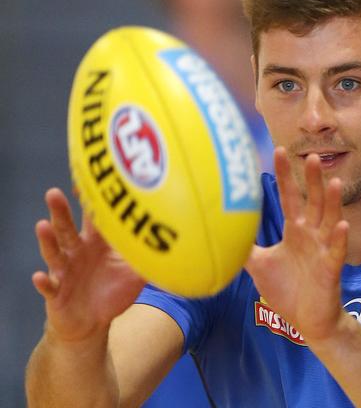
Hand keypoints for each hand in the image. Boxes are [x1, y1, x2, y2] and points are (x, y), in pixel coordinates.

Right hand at [32, 188, 145, 342]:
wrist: (92, 322)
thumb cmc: (114, 291)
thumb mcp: (136, 274)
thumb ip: (152, 256)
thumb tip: (180, 243)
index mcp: (96, 243)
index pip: (92, 217)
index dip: (89, 200)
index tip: (86, 180)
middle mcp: (77, 252)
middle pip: (67, 228)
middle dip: (60, 211)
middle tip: (54, 193)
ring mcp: (64, 271)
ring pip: (54, 252)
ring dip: (48, 240)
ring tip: (42, 225)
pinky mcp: (56, 292)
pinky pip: (49, 286)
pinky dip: (44, 282)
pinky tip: (40, 277)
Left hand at [245, 148, 349, 342]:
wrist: (307, 321)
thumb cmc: (287, 290)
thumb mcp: (259, 266)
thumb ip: (245, 247)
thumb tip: (220, 231)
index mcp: (295, 231)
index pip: (290, 197)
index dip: (285, 176)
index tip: (279, 151)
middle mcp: (311, 235)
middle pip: (313, 202)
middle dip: (313, 180)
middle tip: (312, 156)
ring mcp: (323, 250)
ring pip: (329, 221)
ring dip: (332, 202)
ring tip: (334, 182)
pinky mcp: (331, 269)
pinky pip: (336, 252)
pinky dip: (339, 238)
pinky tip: (342, 225)